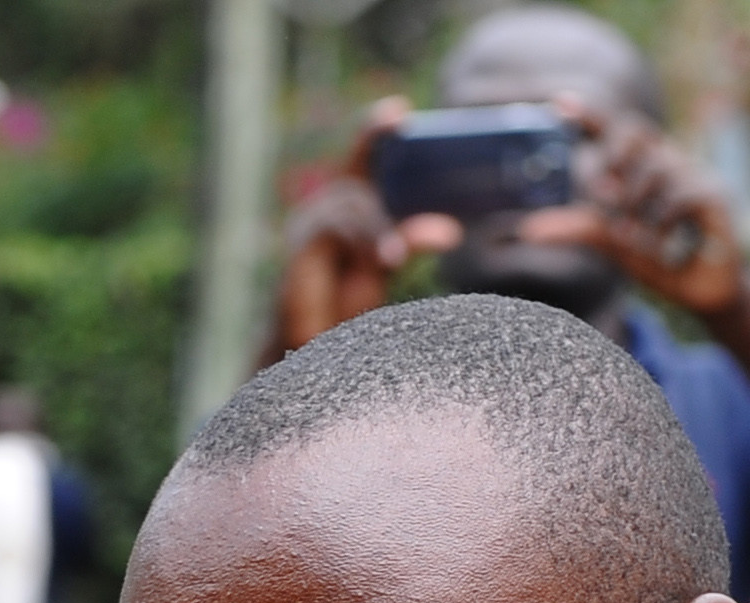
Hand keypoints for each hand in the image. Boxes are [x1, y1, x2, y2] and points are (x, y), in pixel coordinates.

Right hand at [276, 106, 437, 352]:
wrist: (311, 346)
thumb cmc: (345, 302)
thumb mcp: (385, 263)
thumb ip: (410, 239)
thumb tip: (450, 229)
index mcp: (348, 205)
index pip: (362, 157)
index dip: (375, 130)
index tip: (399, 109)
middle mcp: (323, 208)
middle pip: (358, 185)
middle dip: (386, 206)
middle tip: (419, 222)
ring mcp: (307, 225)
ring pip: (351, 206)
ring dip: (376, 230)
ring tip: (392, 259)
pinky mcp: (300, 246)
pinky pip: (337, 228)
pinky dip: (364, 240)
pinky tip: (383, 258)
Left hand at [516, 96, 744, 317]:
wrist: (704, 291)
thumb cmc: (662, 262)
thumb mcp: (615, 245)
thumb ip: (580, 230)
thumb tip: (527, 230)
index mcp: (645, 169)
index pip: (617, 132)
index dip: (591, 116)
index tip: (558, 101)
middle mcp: (669, 163)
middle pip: (633, 131)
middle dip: (610, 157)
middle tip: (601, 195)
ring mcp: (694, 175)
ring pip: (650, 171)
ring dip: (633, 208)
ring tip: (637, 239)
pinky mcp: (714, 195)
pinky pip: (676, 197)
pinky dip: (659, 225)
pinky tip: (662, 246)